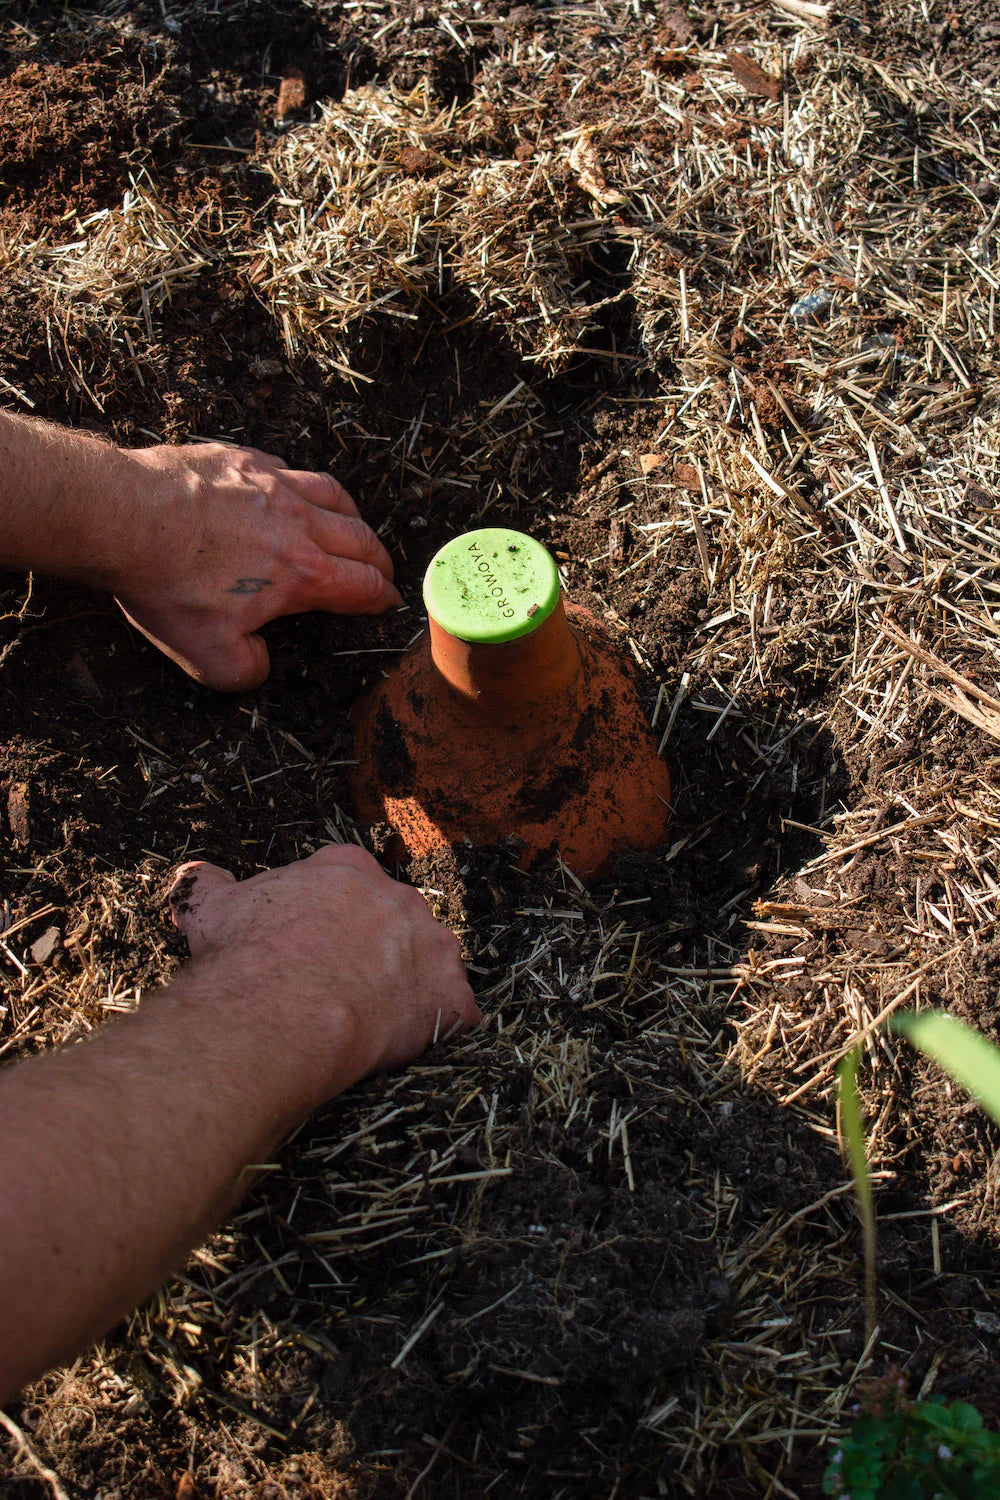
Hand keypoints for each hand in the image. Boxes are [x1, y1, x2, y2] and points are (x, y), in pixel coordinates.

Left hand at [112, 442, 401, 689]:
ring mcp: (274, 485)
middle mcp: (300, 523)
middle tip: (380, 571)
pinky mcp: (244, 460)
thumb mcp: (207, 657)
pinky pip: (291, 469)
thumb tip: (261, 662)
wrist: (125, 516)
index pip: (362, 586)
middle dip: (378, 560)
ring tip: (352, 527)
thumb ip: (248, 669)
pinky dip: (304, 486)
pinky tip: (292, 494)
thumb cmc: (167, 584)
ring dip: (353, 517)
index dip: (382, 598)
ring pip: (335, 495)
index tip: (387, 603)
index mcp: (302, 574)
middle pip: (361, 538)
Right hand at [169, 845, 479, 1107]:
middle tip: (340, 985)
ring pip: (432, 961)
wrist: (281, 1005)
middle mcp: (399, 898)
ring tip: (376, 1017)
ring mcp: (432, 947)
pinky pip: (457, 1013)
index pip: (347, 884)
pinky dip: (441, 1029)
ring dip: (412, 984)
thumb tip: (192, 875)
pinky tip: (409, 1047)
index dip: (329, 917)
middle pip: (395, 920)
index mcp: (347, 870)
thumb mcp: (214, 908)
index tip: (312, 944)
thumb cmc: (248, 954)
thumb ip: (208, 885)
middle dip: (374, 948)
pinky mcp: (450, 998)